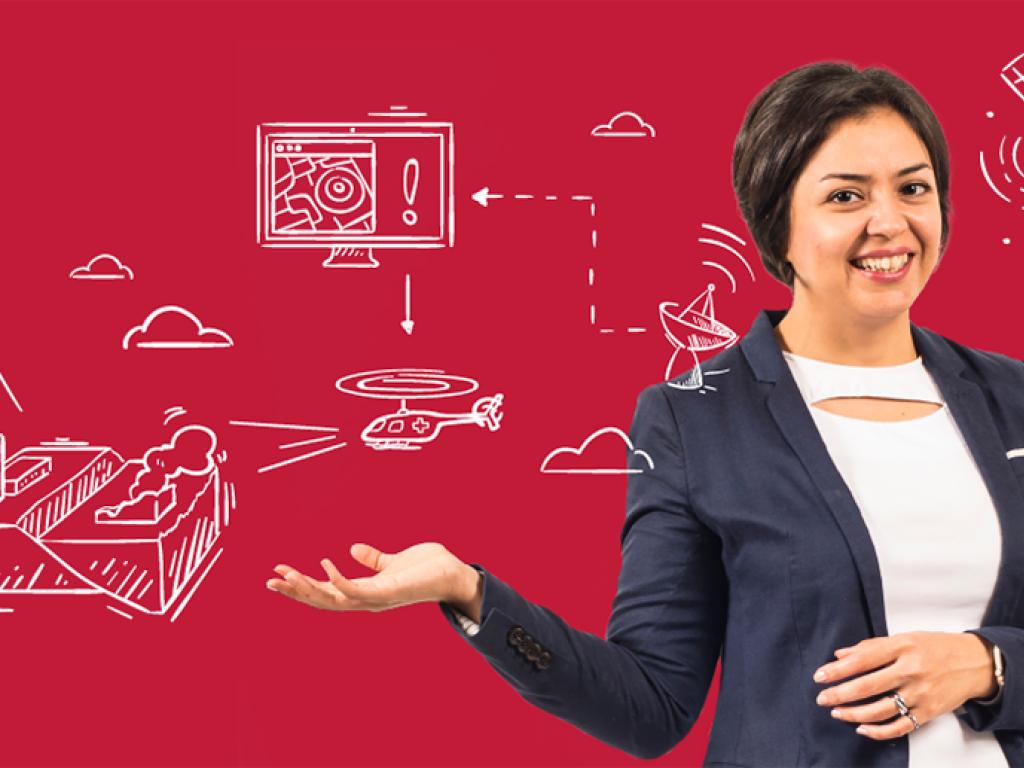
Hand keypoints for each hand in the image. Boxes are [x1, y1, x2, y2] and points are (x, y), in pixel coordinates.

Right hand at [266, 542, 479, 613]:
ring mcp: (377, 599)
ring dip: (308, 588)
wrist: (454, 574)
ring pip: (333, 599)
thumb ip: (374, 559)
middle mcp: (367, 600)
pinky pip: (357, 590)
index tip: (280, 573)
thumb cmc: (427, 569)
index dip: (303, 585)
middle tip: (270, 580)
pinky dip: (338, 580)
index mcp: (365, 591)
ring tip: (286, 574)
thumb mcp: (393, 561)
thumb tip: (354, 548)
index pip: (327, 592)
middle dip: (295, 591)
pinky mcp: (388, 592)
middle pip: (323, 600)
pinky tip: (324, 565)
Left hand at [813, 631, 995, 739]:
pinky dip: (878, 731)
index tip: (819, 676)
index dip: (838, 670)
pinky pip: (900, 727)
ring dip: (854, 714)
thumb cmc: (935, 647)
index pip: (863, 659)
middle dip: (840, 694)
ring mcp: (921, 694)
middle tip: (822, 698)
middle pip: (868, 686)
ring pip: (881, 710)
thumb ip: (872, 647)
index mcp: (902, 647)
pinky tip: (862, 729)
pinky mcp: (929, 713)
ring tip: (837, 712)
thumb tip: (840, 655)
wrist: (975, 663)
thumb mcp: (904, 638)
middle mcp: (911, 671)